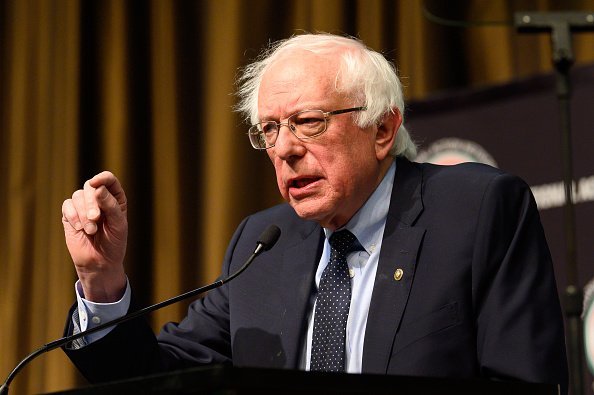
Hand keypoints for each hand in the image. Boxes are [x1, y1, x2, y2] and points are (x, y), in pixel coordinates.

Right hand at [62, 171, 127, 301]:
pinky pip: (67, 205)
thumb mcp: (118, 224)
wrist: (100, 262)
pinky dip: (73, 216)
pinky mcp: (69, 215)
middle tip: (95, 218)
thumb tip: (97, 188)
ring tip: (91, 230)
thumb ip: (110, 206)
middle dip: (92, 202)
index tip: (96, 183)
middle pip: (90, 187)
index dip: (102, 178)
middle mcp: (98, 199)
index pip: (108, 179)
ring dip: (83, 213)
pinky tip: (79, 228)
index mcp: (115, 198)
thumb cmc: (114, 243)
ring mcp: (83, 206)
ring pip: (78, 195)